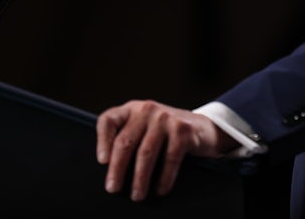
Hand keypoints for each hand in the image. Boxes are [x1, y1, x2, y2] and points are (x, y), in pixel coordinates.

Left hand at [96, 99, 236, 200]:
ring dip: (140, 178)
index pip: (109, 120)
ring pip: (146, 153)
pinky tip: (161, 188)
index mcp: (132, 109)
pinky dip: (164, 178)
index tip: (102, 162)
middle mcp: (147, 110)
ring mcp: (166, 118)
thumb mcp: (145, 127)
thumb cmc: (167, 133)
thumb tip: (111, 171)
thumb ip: (129, 137)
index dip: (102, 141)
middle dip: (117, 169)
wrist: (203, 128)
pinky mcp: (183, 130)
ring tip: (137, 194)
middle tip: (113, 188)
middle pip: (125, 141)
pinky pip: (170, 158)